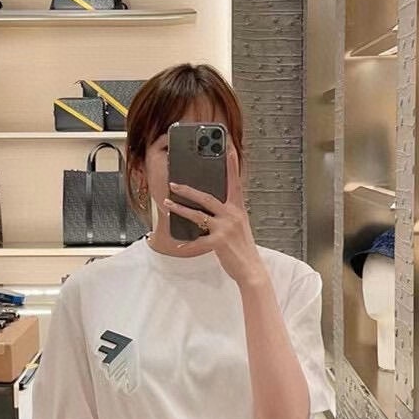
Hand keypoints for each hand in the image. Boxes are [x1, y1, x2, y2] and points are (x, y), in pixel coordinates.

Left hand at [163, 145, 265, 286]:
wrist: (251, 268)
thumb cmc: (242, 247)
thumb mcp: (239, 225)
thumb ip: (227, 213)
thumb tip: (209, 206)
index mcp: (238, 209)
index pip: (235, 183)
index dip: (232, 166)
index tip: (228, 149)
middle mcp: (232, 215)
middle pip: (207, 197)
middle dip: (188, 190)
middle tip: (174, 183)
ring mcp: (225, 228)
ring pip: (198, 215)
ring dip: (180, 209)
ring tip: (167, 203)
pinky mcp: (219, 242)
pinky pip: (198, 241)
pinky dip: (186, 243)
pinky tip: (178, 244)